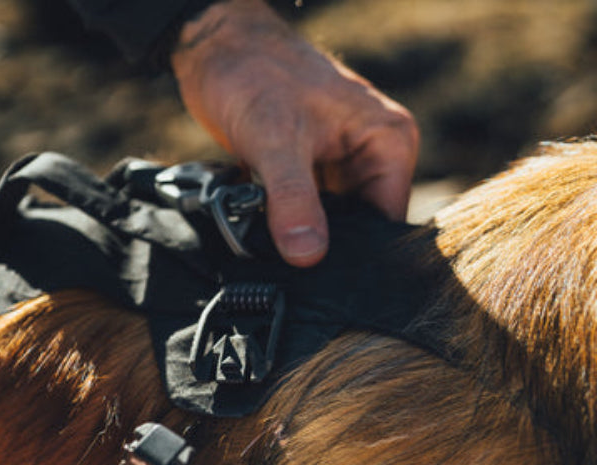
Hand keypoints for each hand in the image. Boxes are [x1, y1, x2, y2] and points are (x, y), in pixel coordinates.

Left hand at [172, 0, 418, 265]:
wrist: (215, 48)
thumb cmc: (254, 74)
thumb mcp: (276, 140)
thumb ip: (293, 199)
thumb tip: (307, 256)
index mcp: (387, 141)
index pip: (386, 220)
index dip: (357, 252)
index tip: (323, 278)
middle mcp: (371, 156)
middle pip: (358, 227)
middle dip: (324, 249)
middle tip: (290, 270)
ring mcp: (338, 168)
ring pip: (326, 225)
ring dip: (299, 240)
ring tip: (272, 253)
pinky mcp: (308, 176)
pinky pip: (302, 216)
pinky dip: (283, 228)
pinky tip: (263, 239)